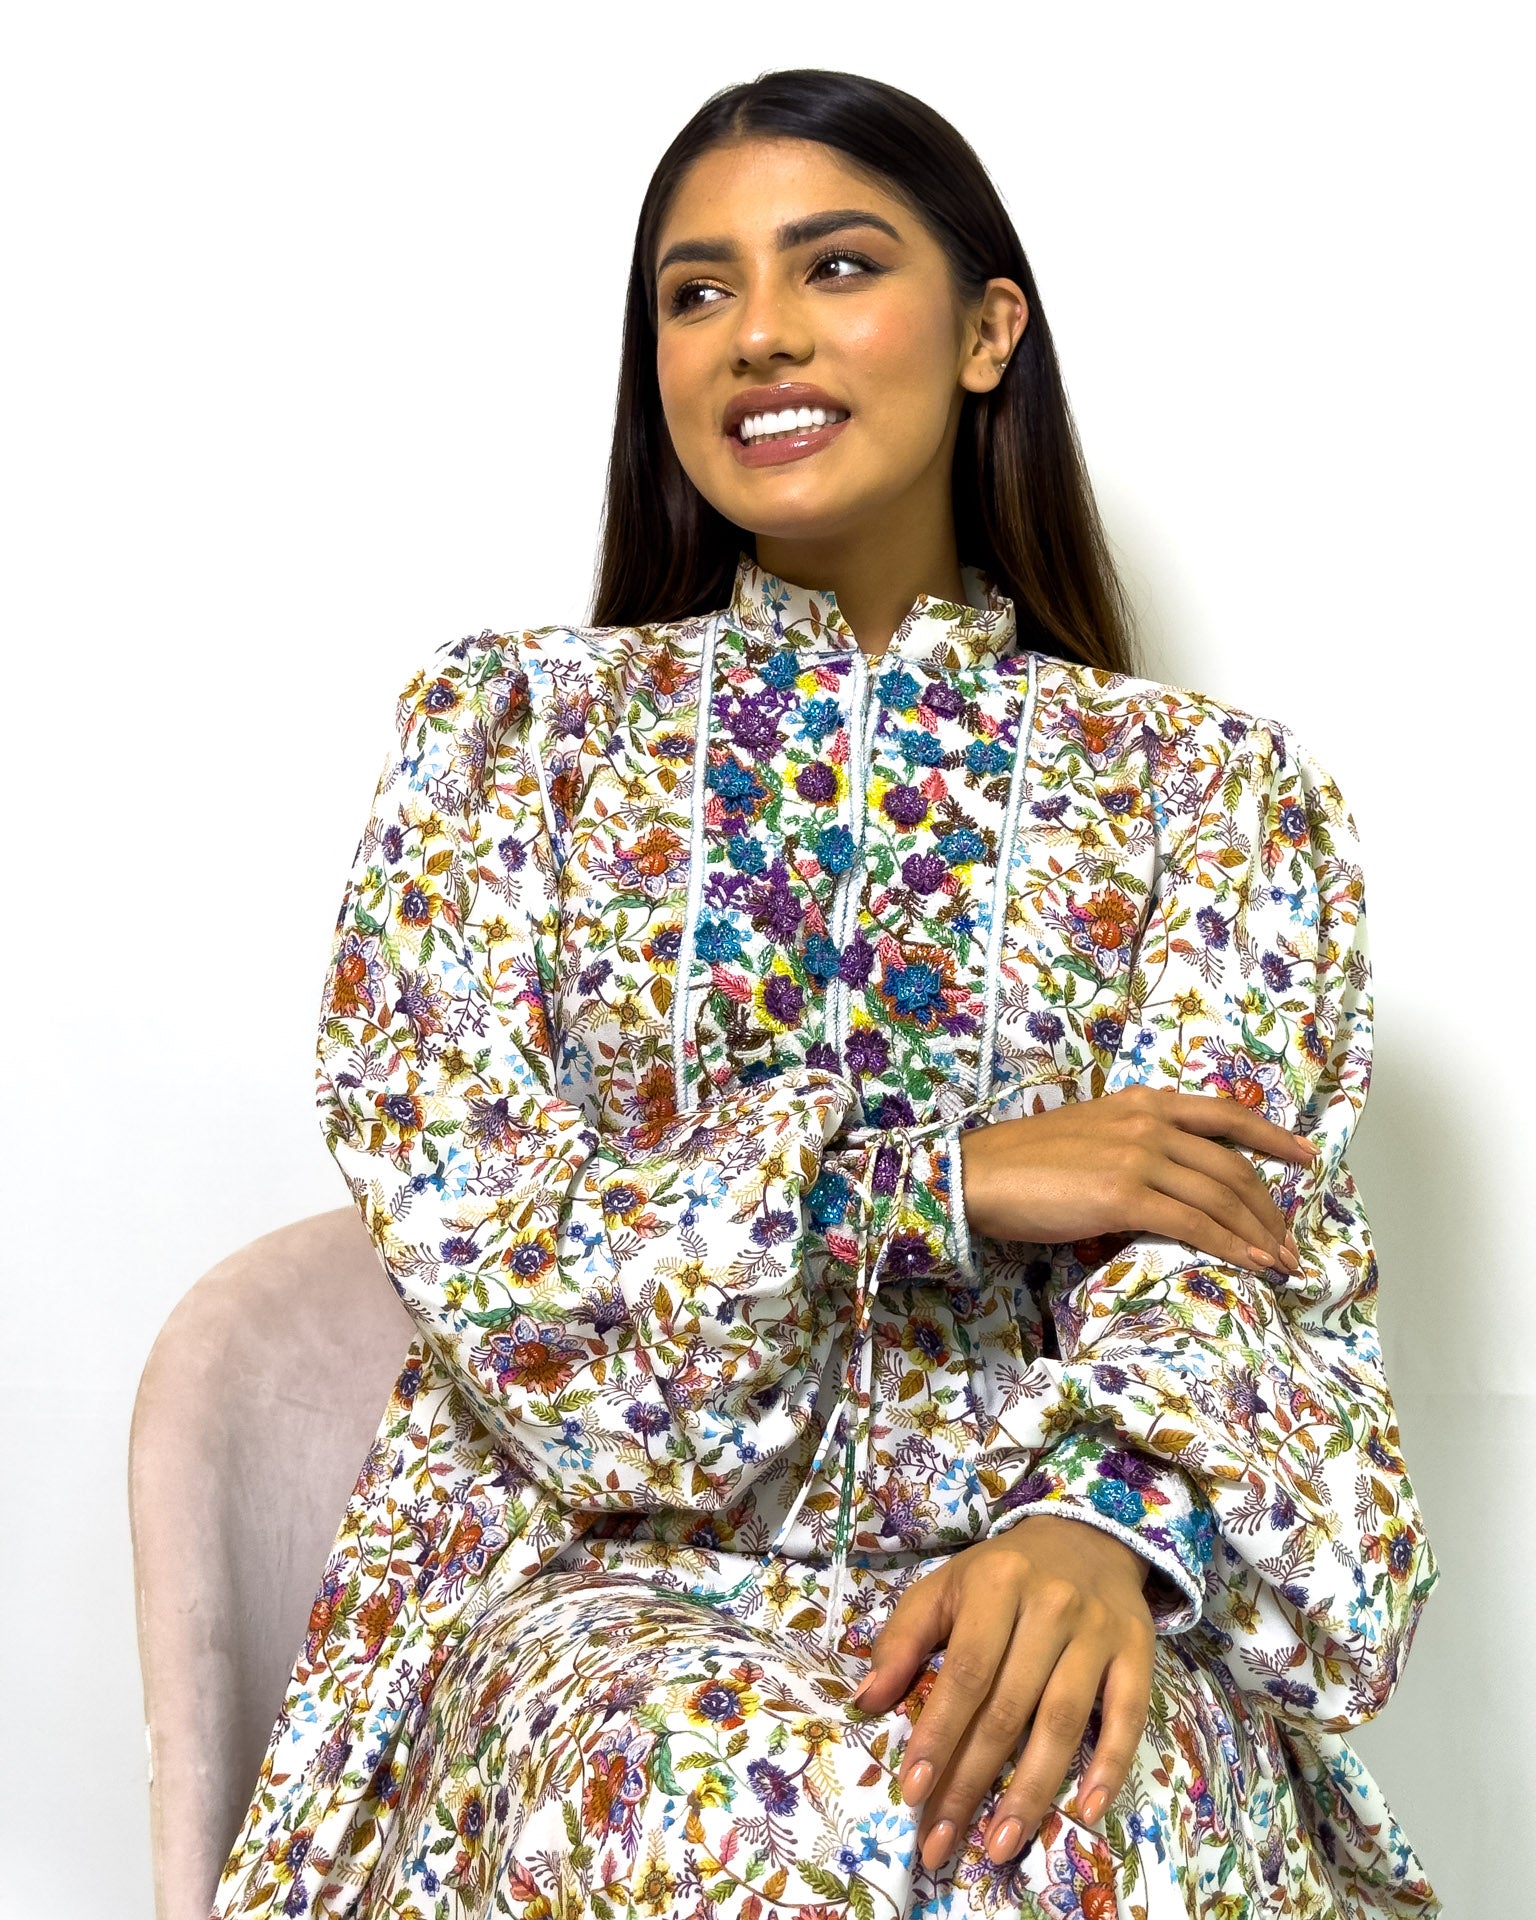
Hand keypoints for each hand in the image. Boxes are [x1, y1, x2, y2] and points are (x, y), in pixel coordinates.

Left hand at [855, 1515, 1154, 1869]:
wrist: (1087, 1536)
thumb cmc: (1003, 1572)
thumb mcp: (946, 1587)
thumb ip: (903, 1639)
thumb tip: (864, 1700)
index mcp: (997, 1584)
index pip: (965, 1673)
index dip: (939, 1735)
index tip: (913, 1792)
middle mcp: (1050, 1605)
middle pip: (1007, 1709)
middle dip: (971, 1782)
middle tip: (942, 1841)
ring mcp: (1097, 1631)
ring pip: (1061, 1722)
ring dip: (1031, 1791)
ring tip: (1000, 1844)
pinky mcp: (1137, 1652)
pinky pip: (1125, 1718)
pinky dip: (1109, 1767)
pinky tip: (1087, 1812)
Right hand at [959, 1085, 1315, 1276]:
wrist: (979, 1174)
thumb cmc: (1026, 1162)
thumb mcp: (1094, 1134)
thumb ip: (1137, 1144)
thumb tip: (1174, 1180)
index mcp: (1144, 1102)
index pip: (1225, 1115)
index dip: (1273, 1137)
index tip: (1306, 1157)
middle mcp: (1149, 1122)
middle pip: (1232, 1165)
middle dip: (1270, 1207)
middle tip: (1288, 1240)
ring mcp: (1138, 1156)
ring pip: (1221, 1196)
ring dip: (1258, 1233)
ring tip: (1279, 1261)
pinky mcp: (1123, 1194)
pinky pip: (1193, 1223)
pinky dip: (1229, 1245)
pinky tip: (1249, 1263)